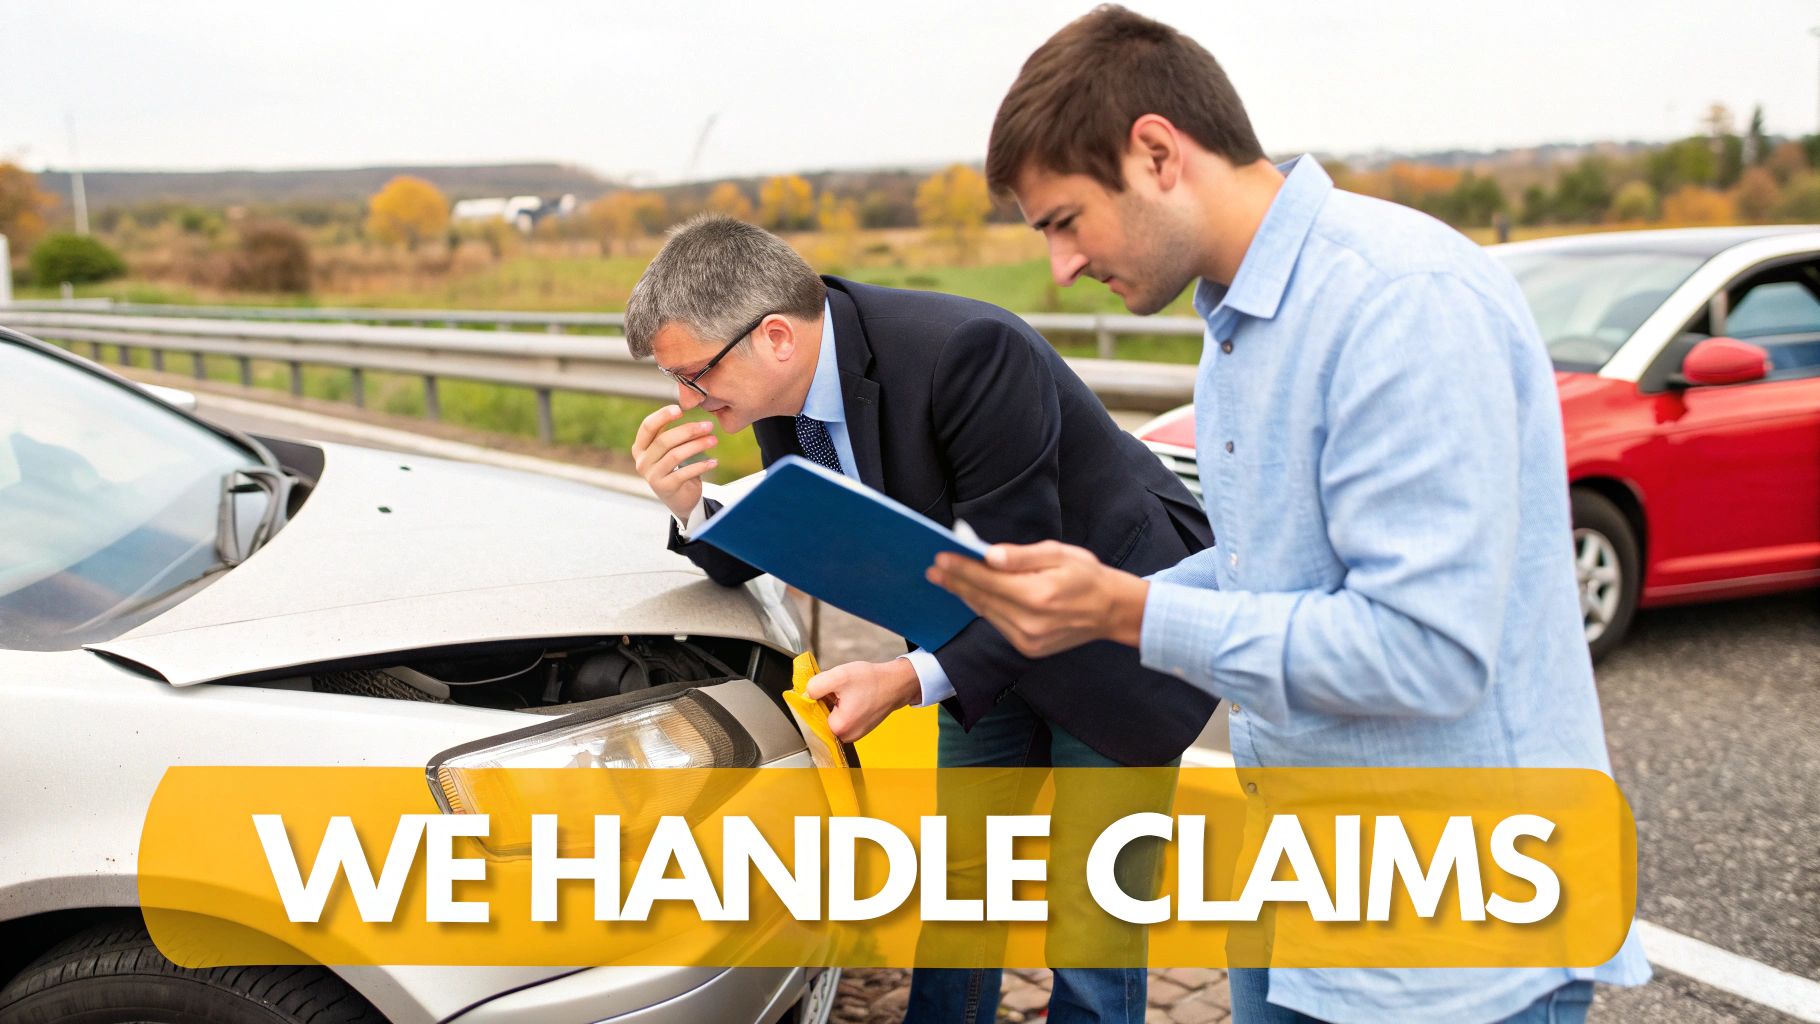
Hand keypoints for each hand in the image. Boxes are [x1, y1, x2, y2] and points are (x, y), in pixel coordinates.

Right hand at [632, 405, 718, 521]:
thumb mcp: (670, 449)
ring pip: (675, 455)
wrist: (680, 499)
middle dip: (688, 430)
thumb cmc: (676, 469)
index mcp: (640, 447)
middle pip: (664, 440)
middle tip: (708, 425)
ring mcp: (652, 476)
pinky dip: (701, 466)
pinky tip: (714, 462)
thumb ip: (672, 433)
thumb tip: (688, 408)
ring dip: (697, 446)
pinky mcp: (665, 488)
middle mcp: (642, 461)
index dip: (662, 416)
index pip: (647, 427)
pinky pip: (684, 473)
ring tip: (713, 440)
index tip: (680, 409)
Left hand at [803, 659, 922, 742]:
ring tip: (851, 693)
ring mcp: (854, 735)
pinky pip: (844, 718)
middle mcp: (846, 736)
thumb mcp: (838, 676)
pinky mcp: (860, 729)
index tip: (827, 690)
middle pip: (823, 717)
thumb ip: (815, 685)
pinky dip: (846, 707)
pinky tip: (856, 697)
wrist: (896, 683)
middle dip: (827, 701)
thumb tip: (804, 694)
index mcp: (839, 727)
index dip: (816, 699)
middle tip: (841, 690)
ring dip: (836, 704)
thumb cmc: (872, 681)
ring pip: (833, 717)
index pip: (812, 714)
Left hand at [928, 541, 1148, 656]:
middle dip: (956, 582)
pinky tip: (974, 594)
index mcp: (1038, 595)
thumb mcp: (1059, 554)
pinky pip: (997, 624)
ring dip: (966, 595)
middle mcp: (1030, 622)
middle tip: (933, 569)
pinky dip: (984, 607)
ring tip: (947, 579)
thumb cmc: (1087, 576)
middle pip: (982, 599)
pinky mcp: (1028, 648)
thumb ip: (1022, 556)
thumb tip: (989, 556)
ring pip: (987, 613)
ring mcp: (1028, 640)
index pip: (989, 580)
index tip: (940, 558)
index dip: (962, 569)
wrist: (1112, 611)